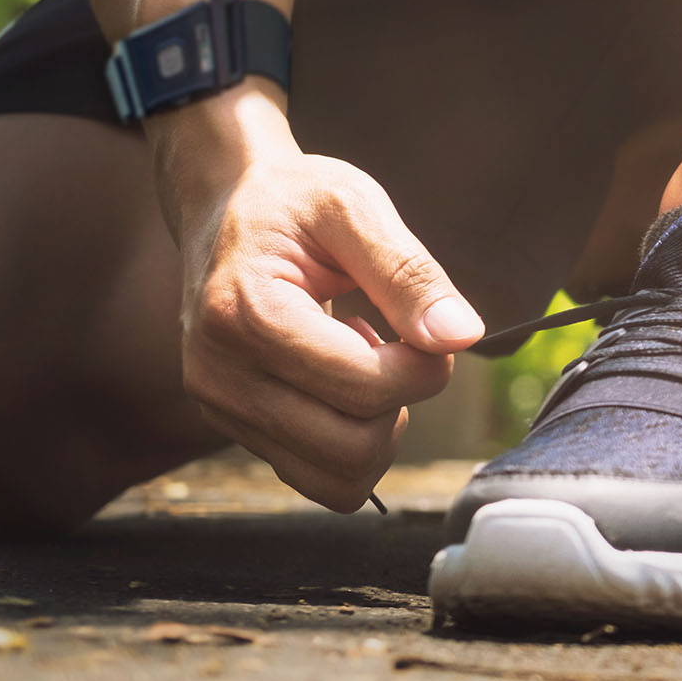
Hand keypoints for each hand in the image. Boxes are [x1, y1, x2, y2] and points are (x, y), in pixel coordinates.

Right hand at [152, 88, 483, 510]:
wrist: (224, 208)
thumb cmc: (294, 201)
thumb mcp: (355, 208)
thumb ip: (410, 273)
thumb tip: (462, 336)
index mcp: (247, 314)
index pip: (365, 388)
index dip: (425, 366)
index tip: (429, 326)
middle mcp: (219, 375)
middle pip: (350, 447)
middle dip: (401, 403)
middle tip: (399, 346)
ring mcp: (219, 409)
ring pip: (334, 479)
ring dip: (376, 430)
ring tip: (364, 363)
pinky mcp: (233, 428)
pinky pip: (314, 477)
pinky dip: (349, 444)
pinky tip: (341, 383)